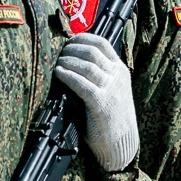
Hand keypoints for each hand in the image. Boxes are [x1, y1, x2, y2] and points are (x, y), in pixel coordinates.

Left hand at [54, 33, 138, 171]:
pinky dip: (68, 76)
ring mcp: (110, 90)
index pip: (103, 43)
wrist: (122, 142)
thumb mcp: (112, 89)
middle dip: (72, 49)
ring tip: (58, 64)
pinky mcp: (101, 104)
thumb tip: (72, 60)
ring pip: (87, 65)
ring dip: (68, 61)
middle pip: (92, 52)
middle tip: (60, 54)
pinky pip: (82, 84)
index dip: (83, 38)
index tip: (70, 41)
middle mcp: (117, 77)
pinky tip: (59, 74)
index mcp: (120, 71)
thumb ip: (98, 75)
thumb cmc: (111, 117)